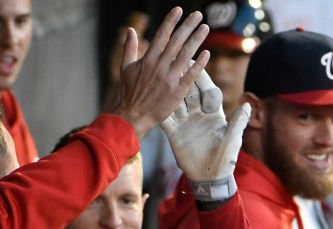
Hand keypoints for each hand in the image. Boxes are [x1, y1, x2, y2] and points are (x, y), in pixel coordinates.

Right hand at [111, 7, 210, 141]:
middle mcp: (159, 66)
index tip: (179, 10)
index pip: (162, 35)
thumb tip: (130, 30)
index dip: (171, 21)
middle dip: (188, 26)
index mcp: (148, 59)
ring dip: (196, 39)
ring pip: (186, 54)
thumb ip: (129, 48)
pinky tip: (207, 53)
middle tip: (198, 14)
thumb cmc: (130, 92)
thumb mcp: (126, 67)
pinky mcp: (178, 91)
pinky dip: (200, 63)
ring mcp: (169, 78)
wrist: (134, 114)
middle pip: (176, 41)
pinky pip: (191, 74)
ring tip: (205, 27)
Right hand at [161, 68, 249, 199]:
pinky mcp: (174, 133)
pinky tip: (149, 99)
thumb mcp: (233, 140)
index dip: (203, 80)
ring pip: (175, 101)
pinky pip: (165, 120)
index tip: (198, 68)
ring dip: (168, 89)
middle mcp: (198, 114)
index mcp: (214, 114)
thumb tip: (247, 104)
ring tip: (160, 74)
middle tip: (176, 62)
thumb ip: (238, 122)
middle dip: (184, 77)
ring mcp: (185, 122)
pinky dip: (158, 110)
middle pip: (190, 91)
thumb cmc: (225, 160)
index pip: (208, 91)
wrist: (210, 178)